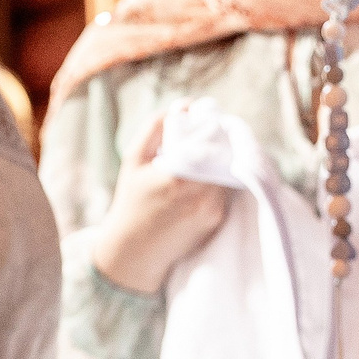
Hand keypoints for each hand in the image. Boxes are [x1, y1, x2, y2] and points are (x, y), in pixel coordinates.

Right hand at [90, 109, 231, 293]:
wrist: (135, 252)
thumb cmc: (131, 202)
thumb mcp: (134, 159)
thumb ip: (156, 128)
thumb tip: (184, 105)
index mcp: (179, 176)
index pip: (212, 139)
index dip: (213, 124)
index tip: (207, 115)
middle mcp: (201, 194)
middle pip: (225, 154)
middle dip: (220, 141)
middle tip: (210, 131)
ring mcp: (212, 209)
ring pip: (228, 171)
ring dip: (221, 160)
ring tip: (204, 154)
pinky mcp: (217, 220)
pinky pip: (225, 190)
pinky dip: (218, 179)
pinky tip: (202, 178)